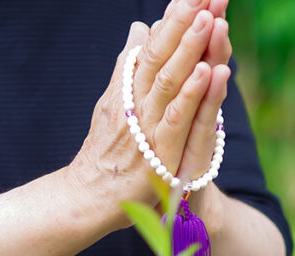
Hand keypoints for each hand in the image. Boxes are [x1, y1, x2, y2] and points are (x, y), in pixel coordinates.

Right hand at [68, 0, 230, 226]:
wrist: (86, 199)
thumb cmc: (105, 154)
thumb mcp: (115, 104)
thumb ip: (129, 67)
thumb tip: (141, 28)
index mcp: (128, 88)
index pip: (153, 44)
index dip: (173, 18)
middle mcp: (135, 102)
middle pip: (161, 54)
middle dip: (183, 21)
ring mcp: (145, 127)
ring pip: (169, 80)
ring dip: (189, 48)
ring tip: (208, 17)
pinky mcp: (157, 153)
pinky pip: (175, 119)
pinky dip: (191, 95)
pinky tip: (205, 71)